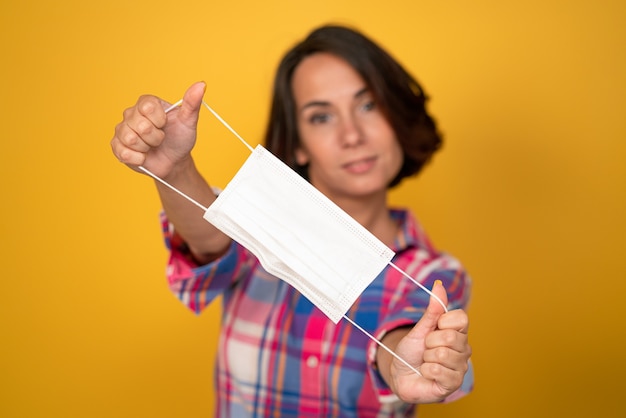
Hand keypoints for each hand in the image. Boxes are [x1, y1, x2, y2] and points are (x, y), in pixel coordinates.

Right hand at [110, 81, 205, 178]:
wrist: (174, 161)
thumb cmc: (180, 139)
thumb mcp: (188, 122)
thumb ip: (192, 103)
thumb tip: (201, 84)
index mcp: (147, 103)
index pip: (147, 107)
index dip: (159, 120)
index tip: (165, 124)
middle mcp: (131, 113)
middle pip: (140, 126)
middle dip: (156, 137)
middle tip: (161, 138)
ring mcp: (122, 129)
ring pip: (130, 139)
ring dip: (146, 148)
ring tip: (151, 146)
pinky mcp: (117, 146)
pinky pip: (123, 153)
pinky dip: (138, 159)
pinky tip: (144, 156)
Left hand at [387, 281, 470, 402]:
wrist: (401, 373)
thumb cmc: (412, 351)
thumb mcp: (420, 328)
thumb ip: (433, 309)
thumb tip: (439, 286)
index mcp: (458, 332)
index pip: (461, 318)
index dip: (443, 321)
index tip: (434, 328)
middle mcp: (464, 349)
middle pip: (449, 337)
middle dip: (429, 342)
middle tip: (426, 348)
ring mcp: (461, 367)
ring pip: (442, 355)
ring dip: (426, 358)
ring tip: (426, 362)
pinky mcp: (454, 384)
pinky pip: (438, 370)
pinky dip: (426, 370)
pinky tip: (427, 373)